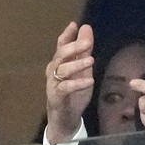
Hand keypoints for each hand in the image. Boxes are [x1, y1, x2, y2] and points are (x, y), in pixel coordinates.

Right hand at [45, 22, 93, 144]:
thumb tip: (86, 28)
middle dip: (73, 47)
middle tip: (87, 43)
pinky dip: (77, 84)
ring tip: (91, 61)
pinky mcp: (56, 97)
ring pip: (62, 70)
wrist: (65, 120)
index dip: (67, 35)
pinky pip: (65, 88)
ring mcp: (53, 84)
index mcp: (59, 63)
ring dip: (77, 64)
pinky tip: (89, 81)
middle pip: (60, 55)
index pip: (61, 45)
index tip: (74, 25)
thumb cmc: (73, 94)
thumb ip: (84, 51)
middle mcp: (53, 71)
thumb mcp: (83, 70)